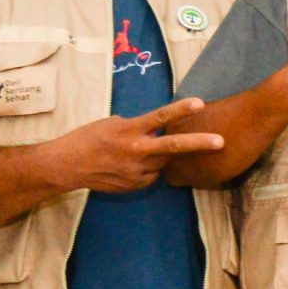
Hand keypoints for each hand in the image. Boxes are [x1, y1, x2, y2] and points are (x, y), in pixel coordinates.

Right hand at [49, 98, 226, 192]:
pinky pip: (152, 174)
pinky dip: (149, 168)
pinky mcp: (135, 185)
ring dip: (164, 155)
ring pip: (164, 161)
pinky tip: (131, 165)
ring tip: (140, 150)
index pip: (160, 117)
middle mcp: (135, 151)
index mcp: (129, 131)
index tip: (201, 103)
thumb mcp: (112, 123)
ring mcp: (136, 171)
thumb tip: (158, 130)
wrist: (66, 166)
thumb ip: (138, 127)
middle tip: (220, 141)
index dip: (181, 109)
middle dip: (199, 143)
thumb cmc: (88, 138)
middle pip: (173, 147)